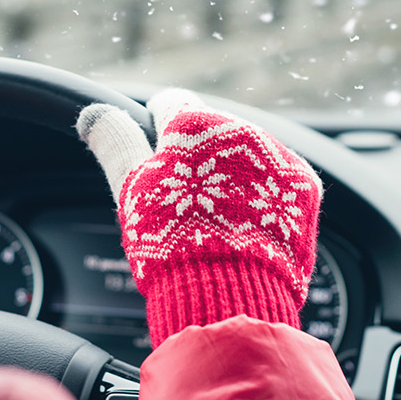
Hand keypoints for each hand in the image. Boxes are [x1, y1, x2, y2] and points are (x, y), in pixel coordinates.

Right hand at [76, 90, 321, 346]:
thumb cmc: (172, 241)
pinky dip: (263, 196)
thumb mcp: (132, 188)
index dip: (157, 128)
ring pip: (248, 156)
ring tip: (218, 220)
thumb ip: (116, 143)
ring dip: (233, 176)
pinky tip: (247, 225)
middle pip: (212, 133)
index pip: (170, 104)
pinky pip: (278, 181)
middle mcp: (242, 128)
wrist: (230, 294)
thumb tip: (95, 115)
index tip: (155, 150)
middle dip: (198, 158)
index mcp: (194, 123)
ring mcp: (278, 156)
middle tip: (184, 202)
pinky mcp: (304, 187)